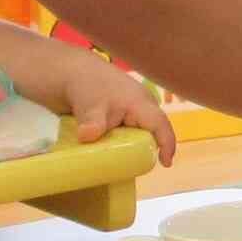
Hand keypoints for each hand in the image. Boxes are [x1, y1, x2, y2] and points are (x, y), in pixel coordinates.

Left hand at [59, 52, 178, 163]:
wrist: (73, 74)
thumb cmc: (86, 87)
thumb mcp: (90, 106)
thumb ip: (92, 122)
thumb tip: (86, 135)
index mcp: (141, 103)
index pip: (160, 124)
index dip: (167, 144)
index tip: (166, 163)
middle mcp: (144, 105)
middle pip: (155, 130)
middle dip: (150, 148)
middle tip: (136, 166)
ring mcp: (136, 109)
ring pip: (143, 130)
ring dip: (136, 144)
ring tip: (122, 160)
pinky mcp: (126, 114)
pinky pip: (133, 130)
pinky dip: (127, 140)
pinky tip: (115, 150)